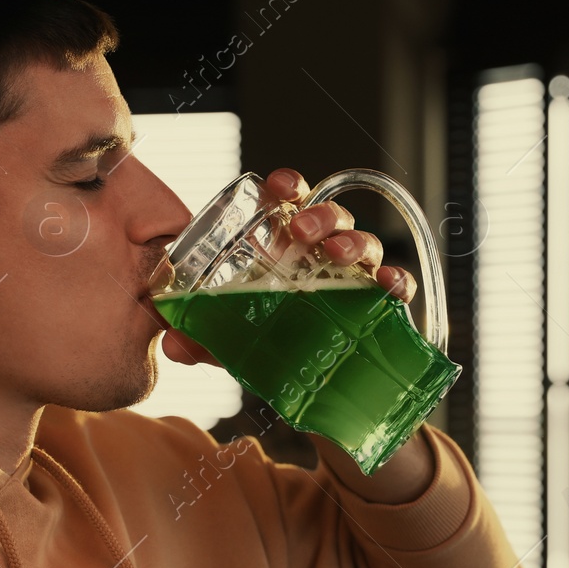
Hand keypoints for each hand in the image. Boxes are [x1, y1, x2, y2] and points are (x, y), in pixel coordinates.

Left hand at [161, 167, 418, 366]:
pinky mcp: (380, 306)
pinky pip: (396, 284)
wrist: (311, 381)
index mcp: (289, 246)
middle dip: (320, 216)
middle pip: (332, 217)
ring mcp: (355, 277)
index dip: (290, 185)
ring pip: (364, 243)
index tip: (281, 187)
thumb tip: (172, 344)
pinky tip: (385, 284)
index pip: (292, 201)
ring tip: (334, 255)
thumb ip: (203, 336)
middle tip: (301, 231)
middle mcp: (324, 253)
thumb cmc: (274, 340)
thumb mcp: (233, 337)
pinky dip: (396, 279)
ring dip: (351, 242)